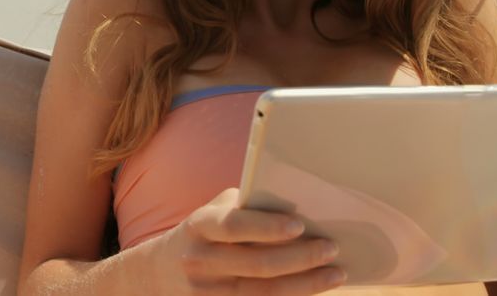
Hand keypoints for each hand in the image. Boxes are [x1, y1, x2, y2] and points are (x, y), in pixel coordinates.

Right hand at [144, 188, 345, 294]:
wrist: (161, 271)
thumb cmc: (204, 232)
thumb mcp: (214, 212)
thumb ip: (246, 208)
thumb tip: (299, 210)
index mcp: (200, 225)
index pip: (233, 226)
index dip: (267, 227)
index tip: (300, 225)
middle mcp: (200, 260)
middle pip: (257, 264)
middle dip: (300, 258)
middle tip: (331, 248)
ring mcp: (207, 292)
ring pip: (264, 292)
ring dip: (305, 284)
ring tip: (335, 273)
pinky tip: (312, 291)